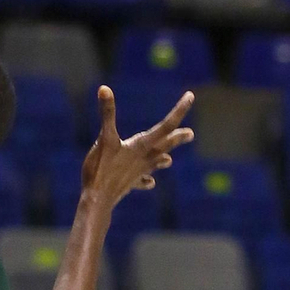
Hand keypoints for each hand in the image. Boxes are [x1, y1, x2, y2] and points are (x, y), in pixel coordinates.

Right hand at [80, 85, 193, 209]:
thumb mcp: (104, 139)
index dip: (180, 110)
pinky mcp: (129, 185)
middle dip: (178, 138)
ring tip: (168, 160)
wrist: (98, 200)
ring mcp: (138, 173)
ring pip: (155, 164)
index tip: (190, 96)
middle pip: (166, 146)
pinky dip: (146, 180)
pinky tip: (149, 182)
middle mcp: (145, 159)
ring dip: (163, 159)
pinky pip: (142, 182)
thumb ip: (107, 114)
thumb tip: (104, 88)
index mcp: (142, 145)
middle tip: (190, 134)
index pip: (166, 125)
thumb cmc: (101, 169)